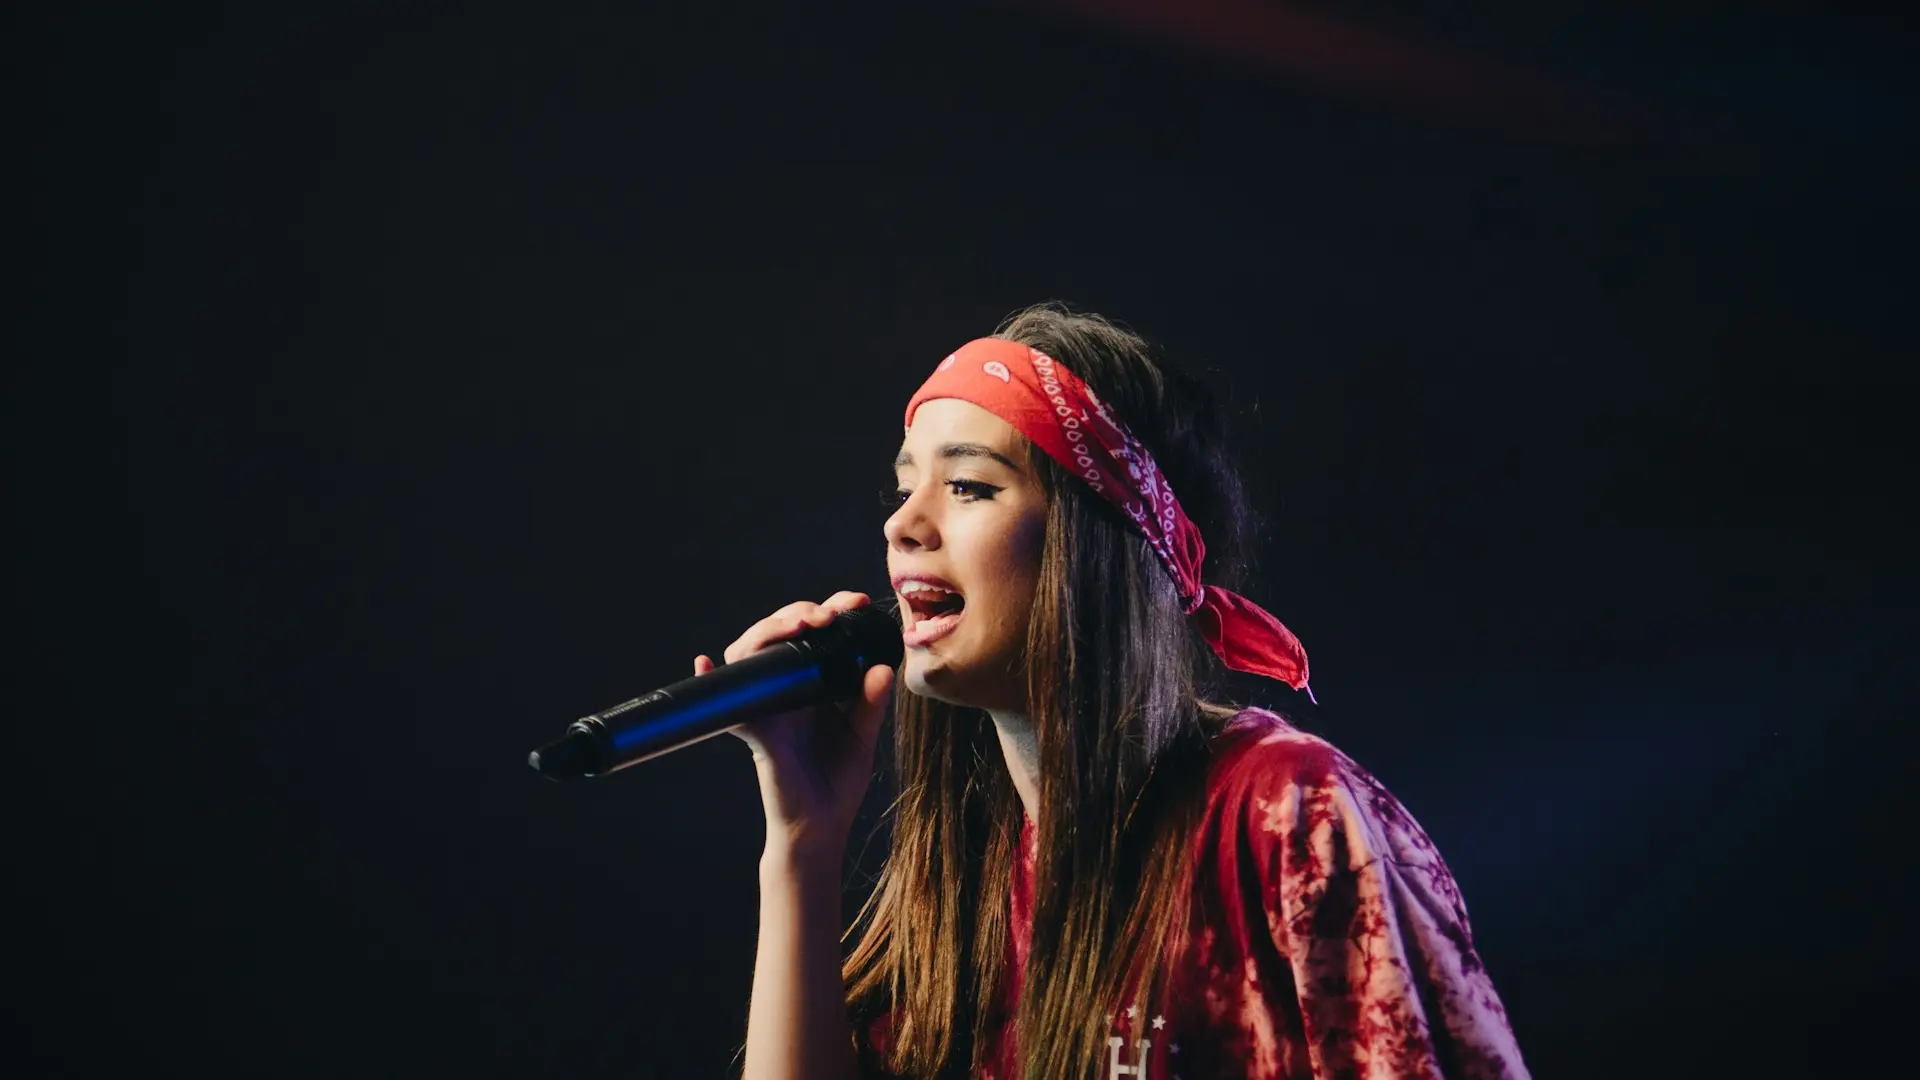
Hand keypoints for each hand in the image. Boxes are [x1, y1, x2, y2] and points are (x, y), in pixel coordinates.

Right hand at [695, 591, 894, 860]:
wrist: (821, 826)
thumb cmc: (837, 780)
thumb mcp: (863, 735)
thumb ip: (871, 702)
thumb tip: (883, 667)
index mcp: (811, 682)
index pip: (814, 633)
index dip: (830, 609)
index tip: (857, 602)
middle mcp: (784, 688)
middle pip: (778, 633)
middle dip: (799, 611)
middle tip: (827, 614)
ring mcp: (766, 707)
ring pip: (751, 654)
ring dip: (769, 631)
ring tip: (798, 624)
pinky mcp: (756, 731)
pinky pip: (731, 705)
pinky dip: (710, 681)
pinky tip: (704, 663)